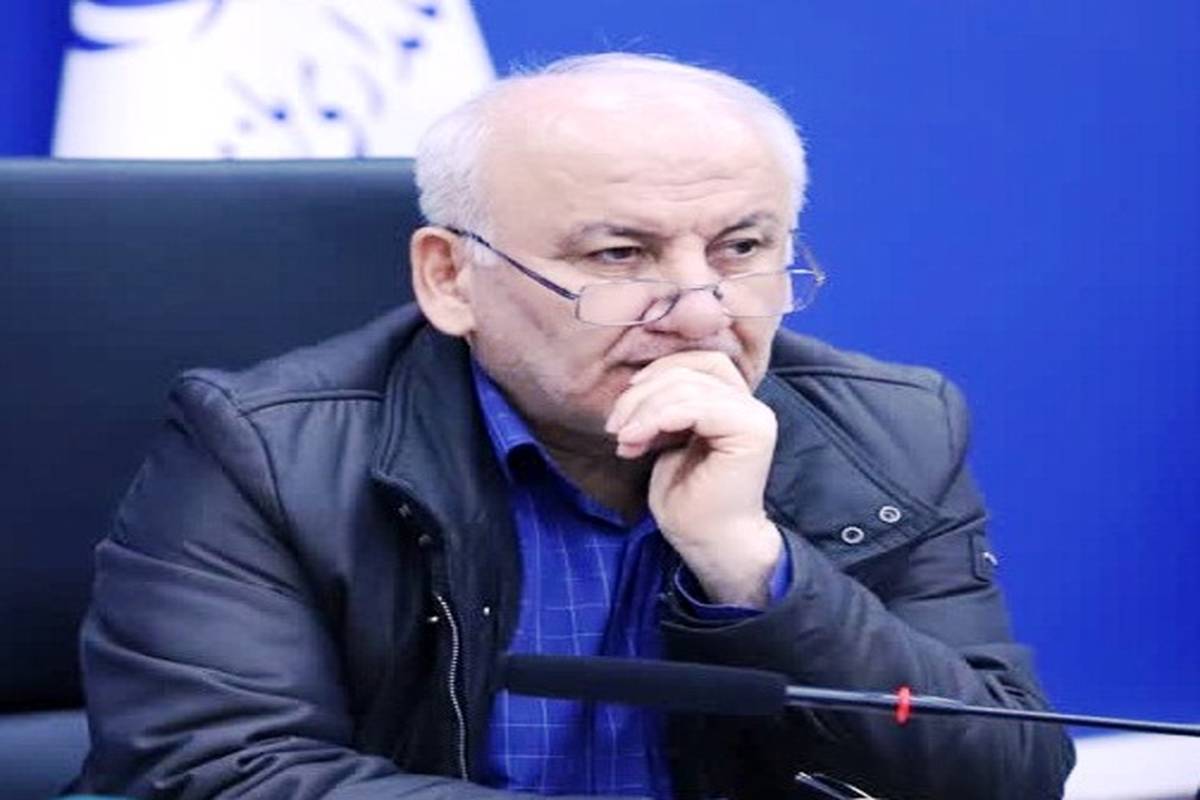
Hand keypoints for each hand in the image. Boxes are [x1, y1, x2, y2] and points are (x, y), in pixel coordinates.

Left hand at [605, 351, 782, 607]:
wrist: (708, 543)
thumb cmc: (687, 501)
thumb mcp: (666, 439)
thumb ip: (665, 407)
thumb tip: (638, 383)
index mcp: (731, 402)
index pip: (695, 362)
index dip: (656, 374)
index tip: (622, 409)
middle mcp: (749, 402)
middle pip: (689, 370)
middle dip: (642, 394)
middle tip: (615, 427)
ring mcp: (754, 415)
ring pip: (687, 386)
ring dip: (644, 411)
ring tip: (624, 440)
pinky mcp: (752, 430)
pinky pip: (696, 407)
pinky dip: (658, 419)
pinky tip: (636, 441)